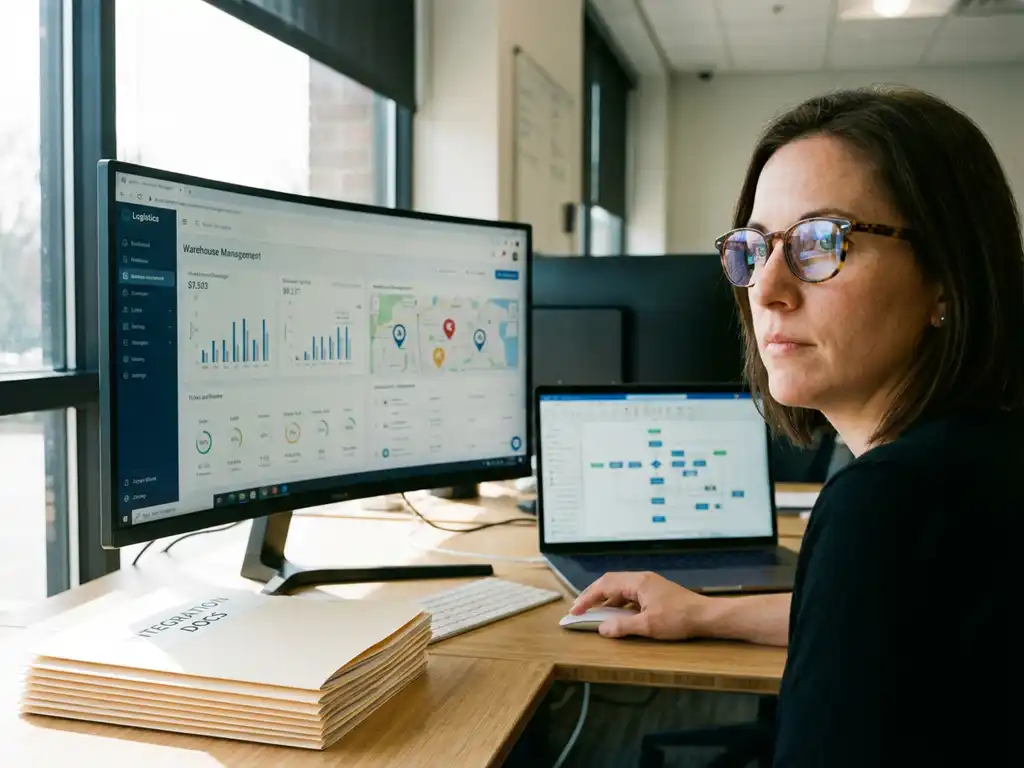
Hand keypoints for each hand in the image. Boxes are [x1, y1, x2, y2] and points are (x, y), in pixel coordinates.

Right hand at [569, 571, 712, 639]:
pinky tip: (616, 613)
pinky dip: (617, 602)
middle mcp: (641, 579)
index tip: (575, 610)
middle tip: (579, 609)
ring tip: (593, 612)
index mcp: (638, 582)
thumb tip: (602, 628)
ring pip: (619, 587)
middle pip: (610, 582)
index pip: (605, 586)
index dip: (587, 598)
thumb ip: (623, 626)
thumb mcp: (649, 626)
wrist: (706, 616)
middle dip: (593, 595)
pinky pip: (629, 593)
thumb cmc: (679, 619)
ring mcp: (649, 584)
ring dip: (605, 599)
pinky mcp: (654, 592)